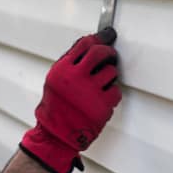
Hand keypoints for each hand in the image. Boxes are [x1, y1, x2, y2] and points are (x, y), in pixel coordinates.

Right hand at [20, 27, 121, 172]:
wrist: (56, 136)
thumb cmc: (56, 107)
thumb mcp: (55, 79)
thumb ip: (71, 61)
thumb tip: (92, 41)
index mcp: (62, 70)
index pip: (84, 44)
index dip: (98, 38)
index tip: (106, 36)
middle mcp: (75, 79)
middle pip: (100, 52)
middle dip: (109, 52)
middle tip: (111, 55)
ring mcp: (90, 92)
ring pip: (111, 71)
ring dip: (110, 76)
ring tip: (100, 85)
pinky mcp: (102, 105)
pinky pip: (116, 90)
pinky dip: (112, 94)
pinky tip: (102, 99)